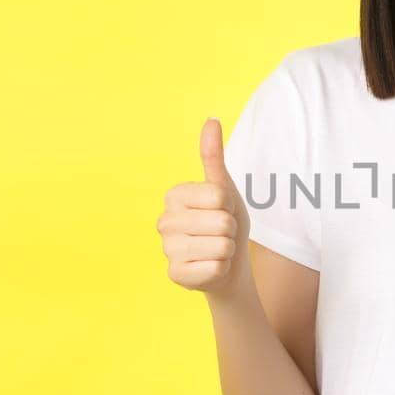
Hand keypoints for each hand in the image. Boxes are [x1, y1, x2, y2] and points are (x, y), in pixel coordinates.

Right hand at [156, 117, 250, 294]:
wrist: (227, 263)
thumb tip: (212, 120)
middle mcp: (164, 221)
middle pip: (221, 222)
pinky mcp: (175, 275)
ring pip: (220, 246)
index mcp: (174, 195)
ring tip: (216, 250)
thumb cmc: (224, 221)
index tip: (222, 211)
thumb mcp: (224, 188)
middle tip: (221, 234)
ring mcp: (167, 250)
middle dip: (230, 230)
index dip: (229, 205)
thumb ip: (214, 157)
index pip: (219, 196)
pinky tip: (210, 268)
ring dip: (227, 250)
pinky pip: (215, 269)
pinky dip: (221, 270)